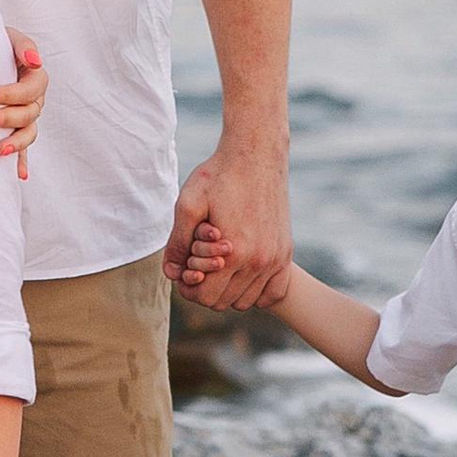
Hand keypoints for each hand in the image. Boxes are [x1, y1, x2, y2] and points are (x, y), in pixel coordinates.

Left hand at [0, 30, 46, 180]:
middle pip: (29, 114)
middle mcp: (35, 100)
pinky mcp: (16, 129)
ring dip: (16, 144)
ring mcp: (27, 117)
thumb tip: (35, 61)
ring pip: (28, 133)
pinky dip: (22, 163)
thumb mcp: (10, 37)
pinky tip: (19, 176)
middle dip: (7, 119)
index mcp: (35, 78)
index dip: (9, 95)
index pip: (29, 90)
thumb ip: (23, 45)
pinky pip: (23, 149)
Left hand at [165, 142, 291, 311]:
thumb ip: (177, 242)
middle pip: (224, 302)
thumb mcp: (188, 204)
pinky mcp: (285, 251)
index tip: (184, 270)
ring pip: (247, 300)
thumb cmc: (219, 175)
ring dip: (229, 290)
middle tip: (198, 265)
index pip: (206, 297)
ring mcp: (276, 258)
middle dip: (206, 289)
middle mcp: (259, 262)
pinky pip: (273, 291)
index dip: (189, 288)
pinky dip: (256, 290)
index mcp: (233, 254)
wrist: (256, 154)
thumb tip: (170, 272)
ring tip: (217, 266)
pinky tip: (241, 272)